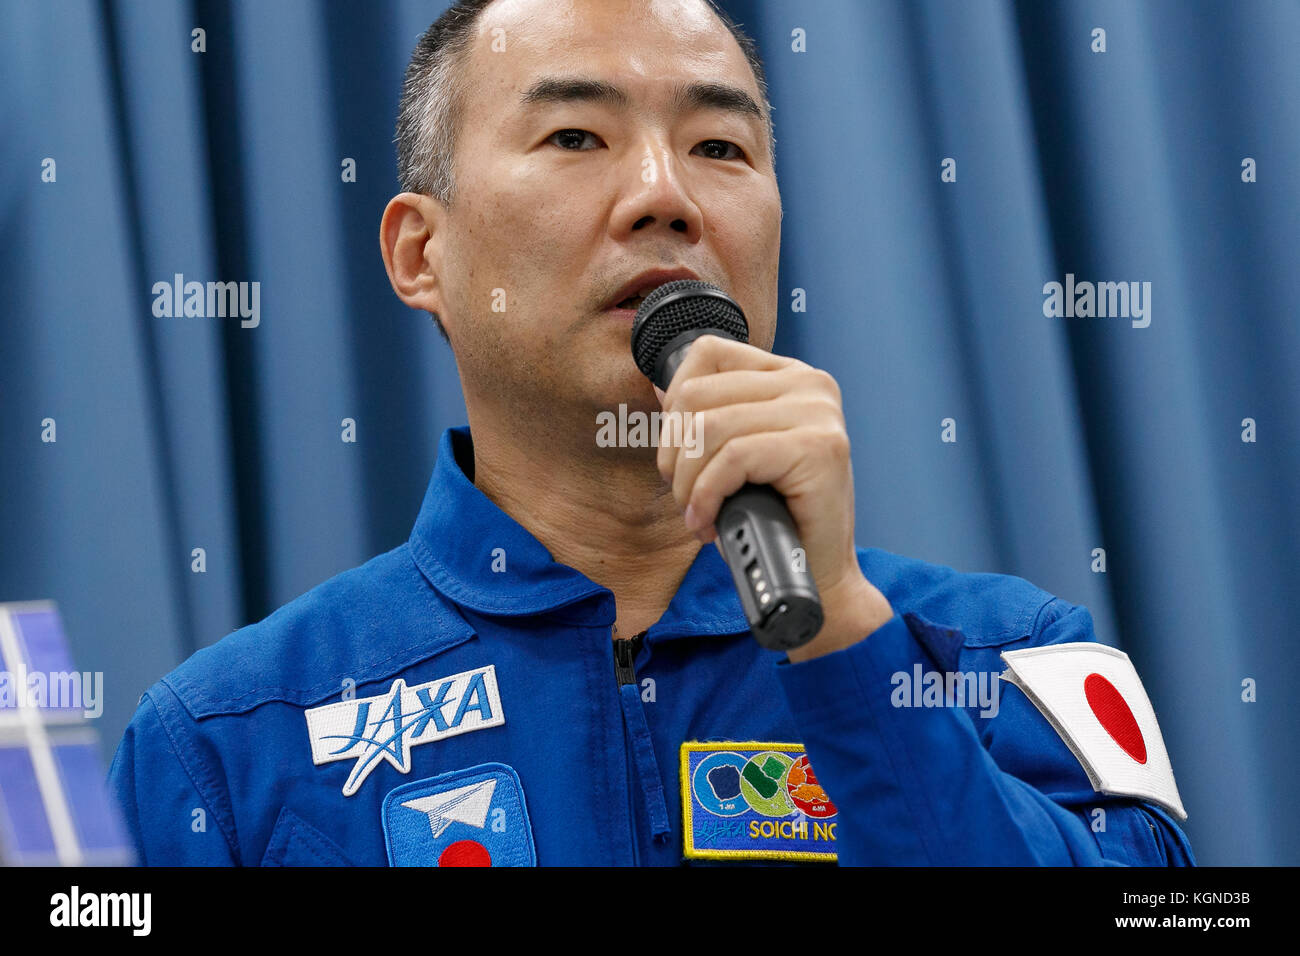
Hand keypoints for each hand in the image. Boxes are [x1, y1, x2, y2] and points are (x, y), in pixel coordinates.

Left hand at [654, 335, 894, 660]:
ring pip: (709, 429)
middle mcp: (810, 383)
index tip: (680, 451)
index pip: (707, 353)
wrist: (820, 577)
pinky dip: (707, 496)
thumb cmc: (777, 519)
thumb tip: (660, 388)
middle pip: (697, 395)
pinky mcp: (819, 447)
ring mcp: (818, 413)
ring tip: (698, 514)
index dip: (675, 403)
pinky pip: (732, 458)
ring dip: (687, 483)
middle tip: (686, 496)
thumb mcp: (739, 454)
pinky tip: (709, 522)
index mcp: (791, 376)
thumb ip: (712, 415)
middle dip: (674, 454)